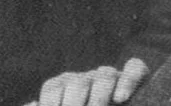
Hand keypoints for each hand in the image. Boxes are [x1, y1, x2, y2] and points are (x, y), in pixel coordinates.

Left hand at [23, 58, 148, 105]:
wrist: (135, 104)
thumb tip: (31, 105)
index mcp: (69, 88)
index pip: (54, 86)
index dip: (51, 100)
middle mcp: (90, 79)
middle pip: (78, 82)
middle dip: (74, 102)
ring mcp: (114, 76)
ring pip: (105, 74)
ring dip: (99, 95)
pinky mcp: (139, 75)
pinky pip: (135, 67)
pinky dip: (128, 80)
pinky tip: (120, 98)